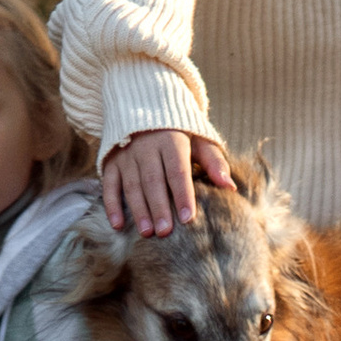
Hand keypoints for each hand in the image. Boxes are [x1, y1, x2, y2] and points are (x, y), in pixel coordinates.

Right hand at [100, 128, 236, 236]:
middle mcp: (146, 146)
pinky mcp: (112, 161)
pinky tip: (117, 224)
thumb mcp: (199, 140)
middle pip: (153, 180)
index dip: (183, 194)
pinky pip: (109, 184)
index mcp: (171, 140)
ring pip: (131, 184)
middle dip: (159, 207)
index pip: (177, 170)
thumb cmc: (179, 132)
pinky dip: (112, 204)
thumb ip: (214, 162)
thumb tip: (230, 188)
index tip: (188, 218)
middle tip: (165, 232)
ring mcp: (126, 154)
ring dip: (138, 209)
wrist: (145, 107)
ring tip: (146, 232)